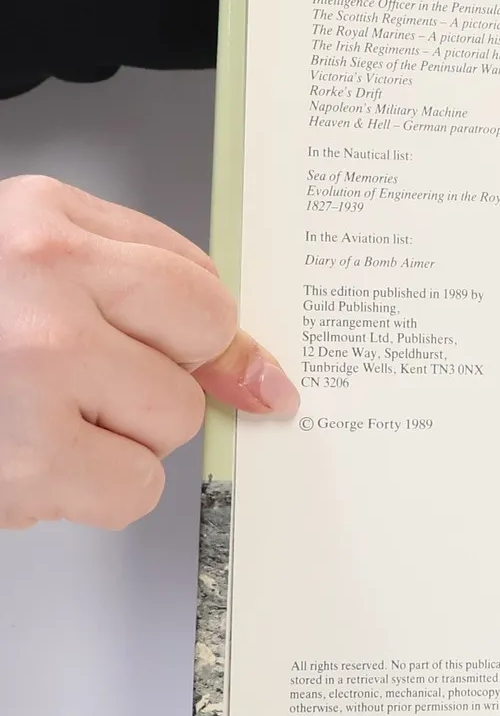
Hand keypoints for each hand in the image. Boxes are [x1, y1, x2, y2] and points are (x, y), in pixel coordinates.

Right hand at [0, 175, 296, 530]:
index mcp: (40, 225)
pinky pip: (131, 490)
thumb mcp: (26, 262)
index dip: (190, 332)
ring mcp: (31, 375)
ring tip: (33, 418)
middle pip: (196, 356)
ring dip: (119, 440)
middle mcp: (39, 286)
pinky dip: (90, 491)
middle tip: (69, 382)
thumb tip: (260, 377)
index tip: (160, 347)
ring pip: (170, 427)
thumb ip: (145, 290)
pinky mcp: (23, 463)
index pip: (201, 287)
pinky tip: (25, 458)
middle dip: (150, 380)